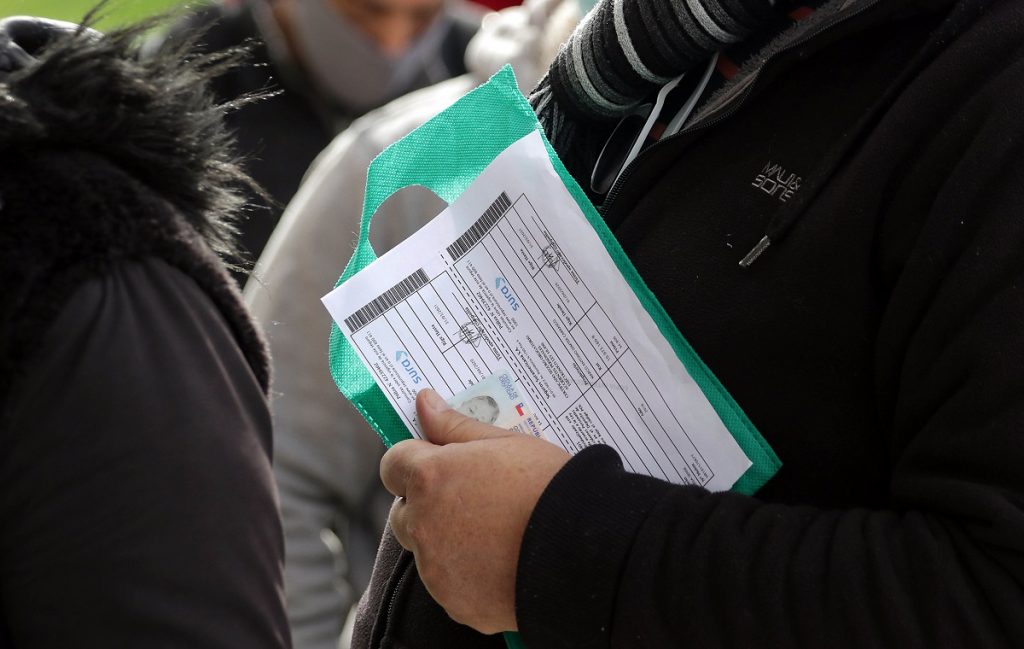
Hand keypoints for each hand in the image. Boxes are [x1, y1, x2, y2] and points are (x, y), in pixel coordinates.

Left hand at [380, 388, 570, 633]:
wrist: (584, 551)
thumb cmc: (548, 486)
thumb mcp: (506, 443)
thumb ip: (456, 426)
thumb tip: (424, 402)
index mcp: (431, 478)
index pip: (393, 464)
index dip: (416, 462)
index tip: (442, 465)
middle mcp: (423, 525)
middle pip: (405, 512)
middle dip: (428, 505)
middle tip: (473, 501)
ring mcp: (436, 569)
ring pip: (426, 552)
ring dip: (446, 543)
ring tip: (496, 536)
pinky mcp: (455, 603)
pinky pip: (449, 585)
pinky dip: (466, 576)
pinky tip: (502, 565)